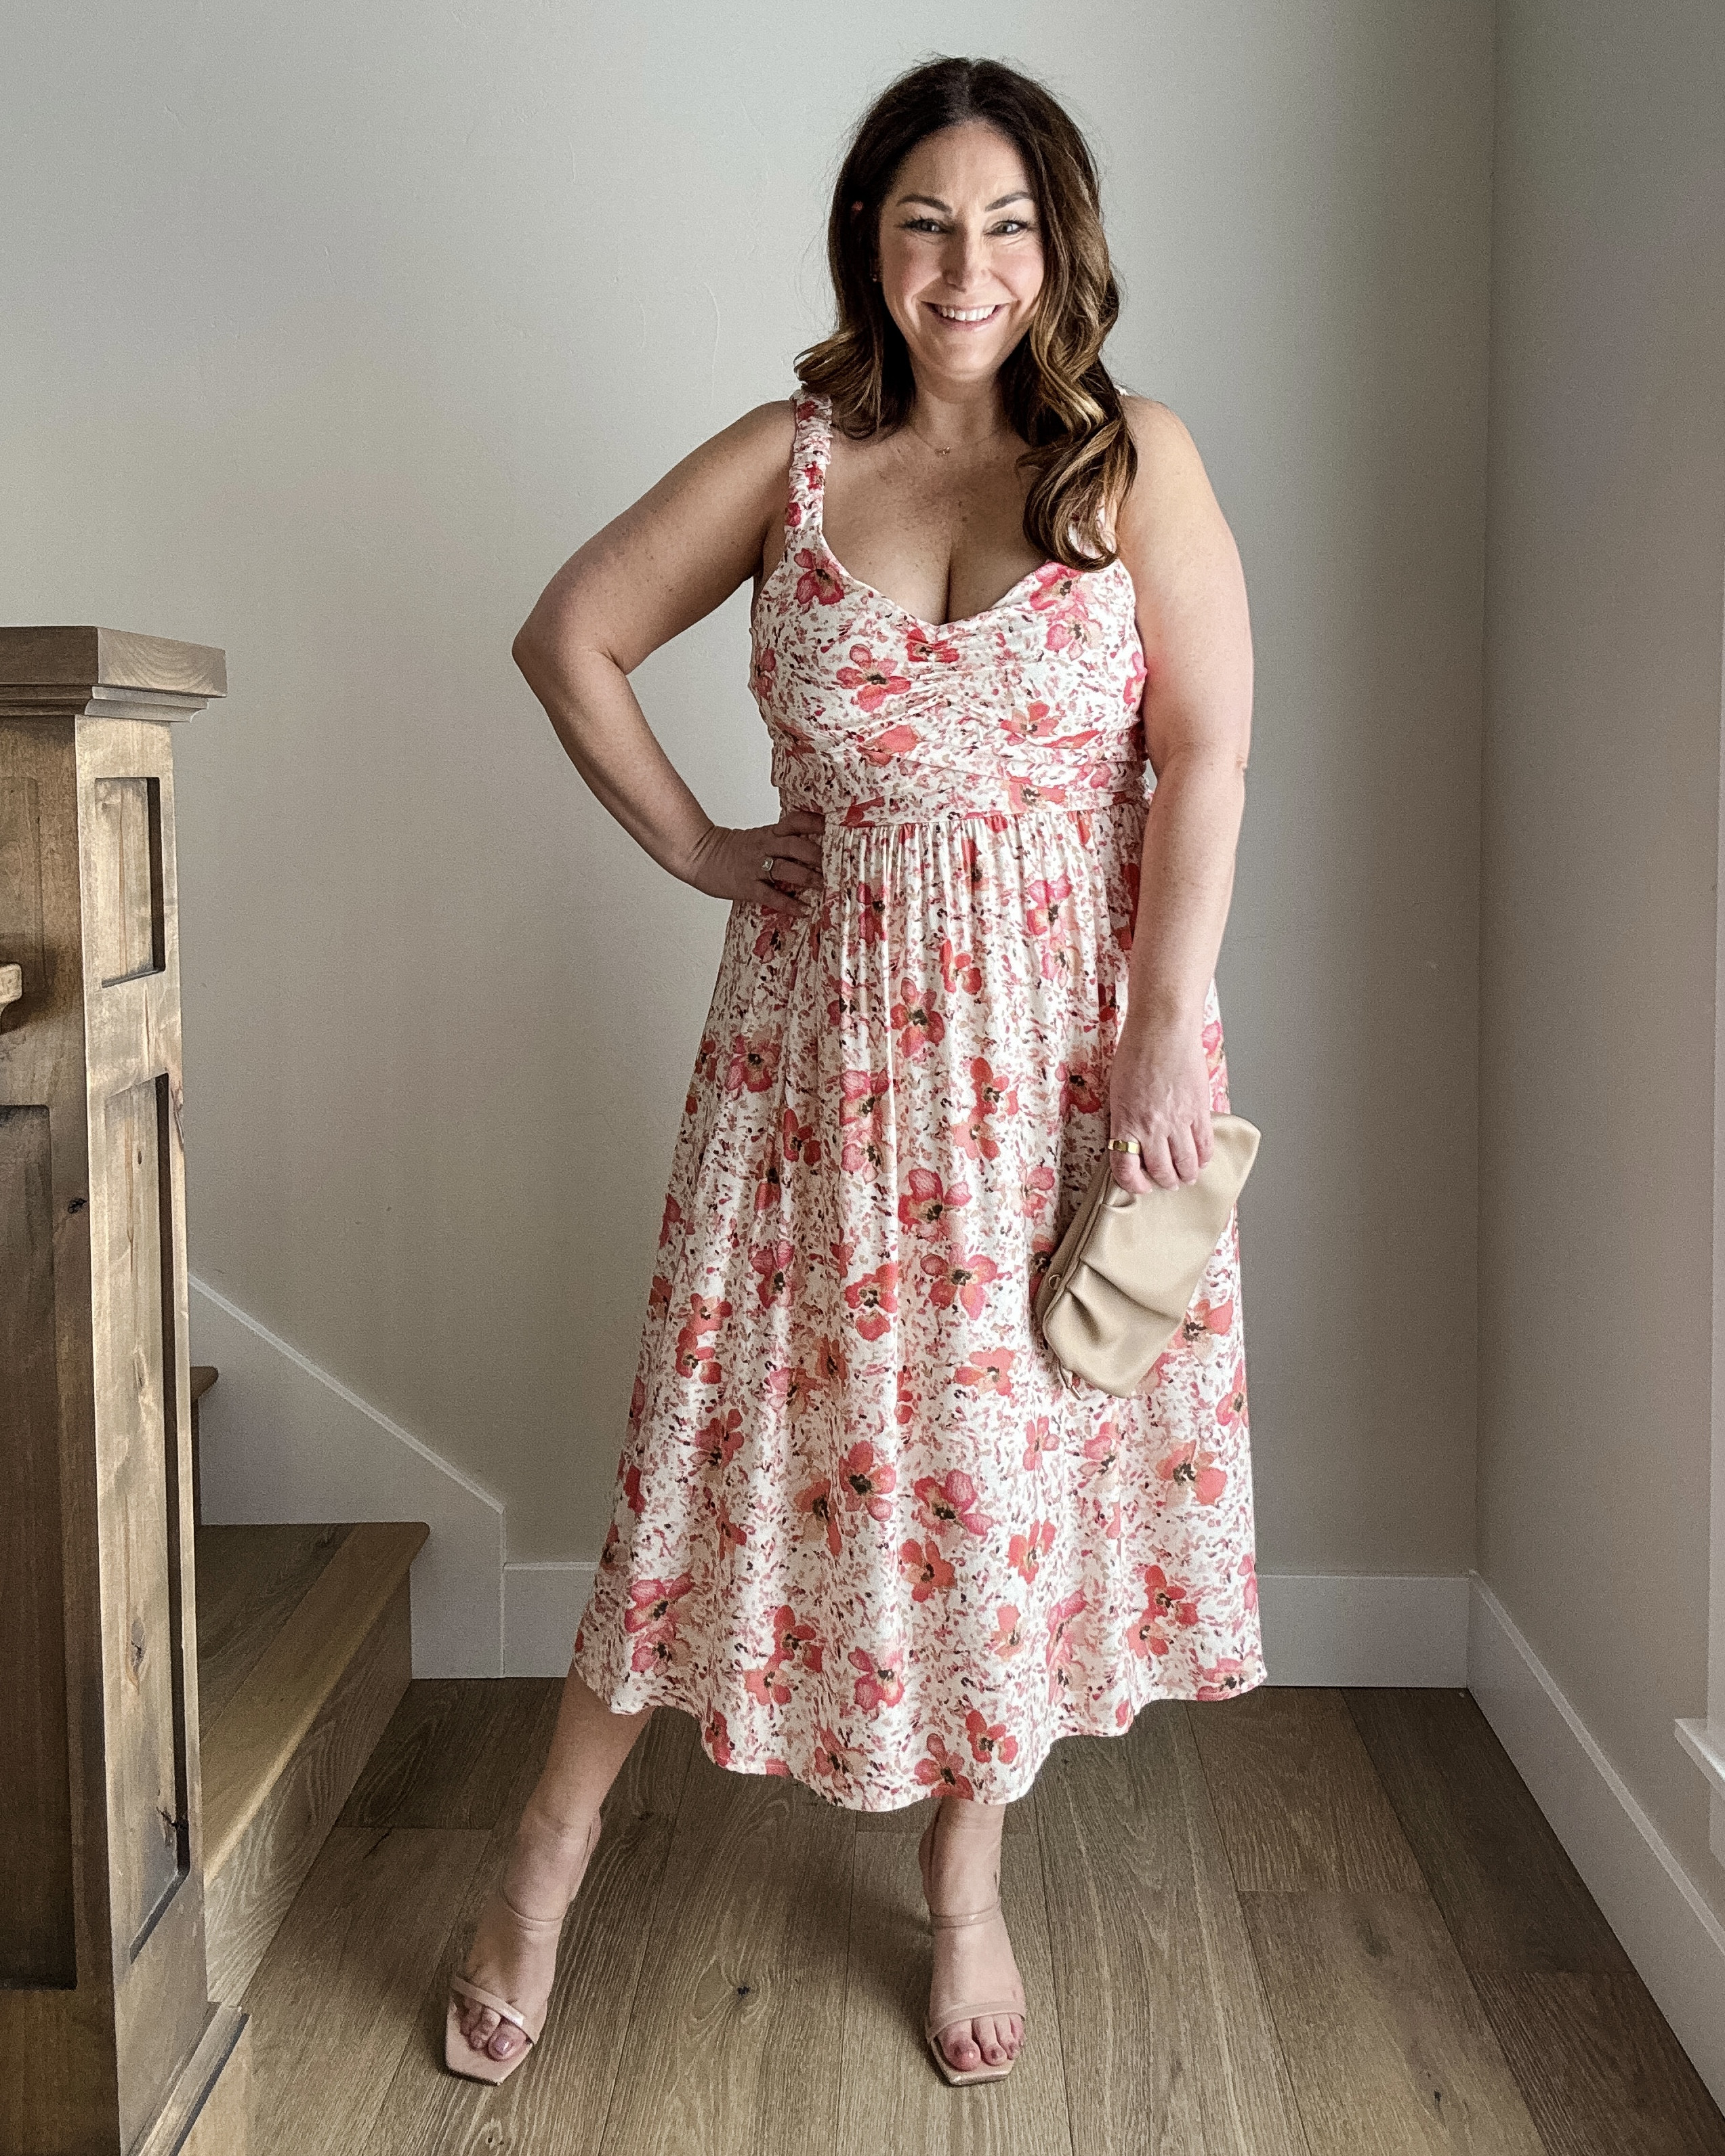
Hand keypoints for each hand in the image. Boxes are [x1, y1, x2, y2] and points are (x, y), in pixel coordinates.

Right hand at [685, 809, 824, 915]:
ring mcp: (755, 866)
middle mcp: (764, 847)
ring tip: (825, 887)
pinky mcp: (746, 886)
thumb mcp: (758, 837)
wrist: (699, 854)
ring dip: (808, 878)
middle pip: (796, 846)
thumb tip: (811, 846)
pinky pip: (770, 895)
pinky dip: (788, 904)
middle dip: (818, 855)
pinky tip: (803, 910)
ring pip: (786, 869)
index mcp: (769, 833)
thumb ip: (781, 840)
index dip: (816, 823)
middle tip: (838, 864)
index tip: (837, 827)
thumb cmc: (730, 849)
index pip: (796, 821)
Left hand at [1105, 1021, 1213, 1192]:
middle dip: (1165, 1181)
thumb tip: (1134, 1139)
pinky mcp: (1199, 1111)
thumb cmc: (1136, 1051)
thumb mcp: (1118, 1091)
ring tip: (1187, 1176)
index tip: (1140, 1186)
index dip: (1133, 1184)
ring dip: (1187, 1174)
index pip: (1125, 1169)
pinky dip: (1204, 1157)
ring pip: (1186, 1164)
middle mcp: (1150, 1127)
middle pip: (1160, 1170)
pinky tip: (1202, 1159)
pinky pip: (1205, 1145)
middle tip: (1168, 1182)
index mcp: (1125, 1122)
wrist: (1163, 1029)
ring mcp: (1177, 1121)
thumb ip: (1126, 1118)